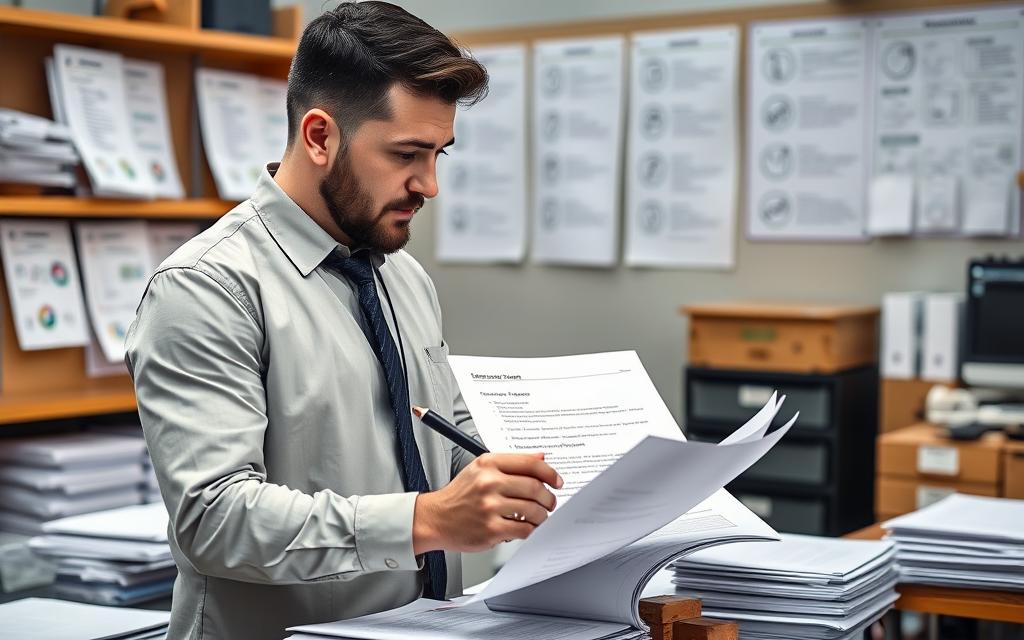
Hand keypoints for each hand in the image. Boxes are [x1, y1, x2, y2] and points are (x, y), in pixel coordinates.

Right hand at [413, 452, 561, 553]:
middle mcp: (489, 483)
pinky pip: (524, 530)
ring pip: (533, 510)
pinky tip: (527, 527)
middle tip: (550, 502)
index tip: (557, 481)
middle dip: (548, 498)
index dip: (550, 473)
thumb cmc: (459, 495)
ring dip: (542, 516)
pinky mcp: (491, 529)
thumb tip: (540, 457)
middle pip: (535, 487)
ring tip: (539, 517)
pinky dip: (531, 530)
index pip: (530, 463)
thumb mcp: (481, 469)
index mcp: (488, 464)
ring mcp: (490, 507)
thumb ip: (511, 463)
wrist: (435, 518)